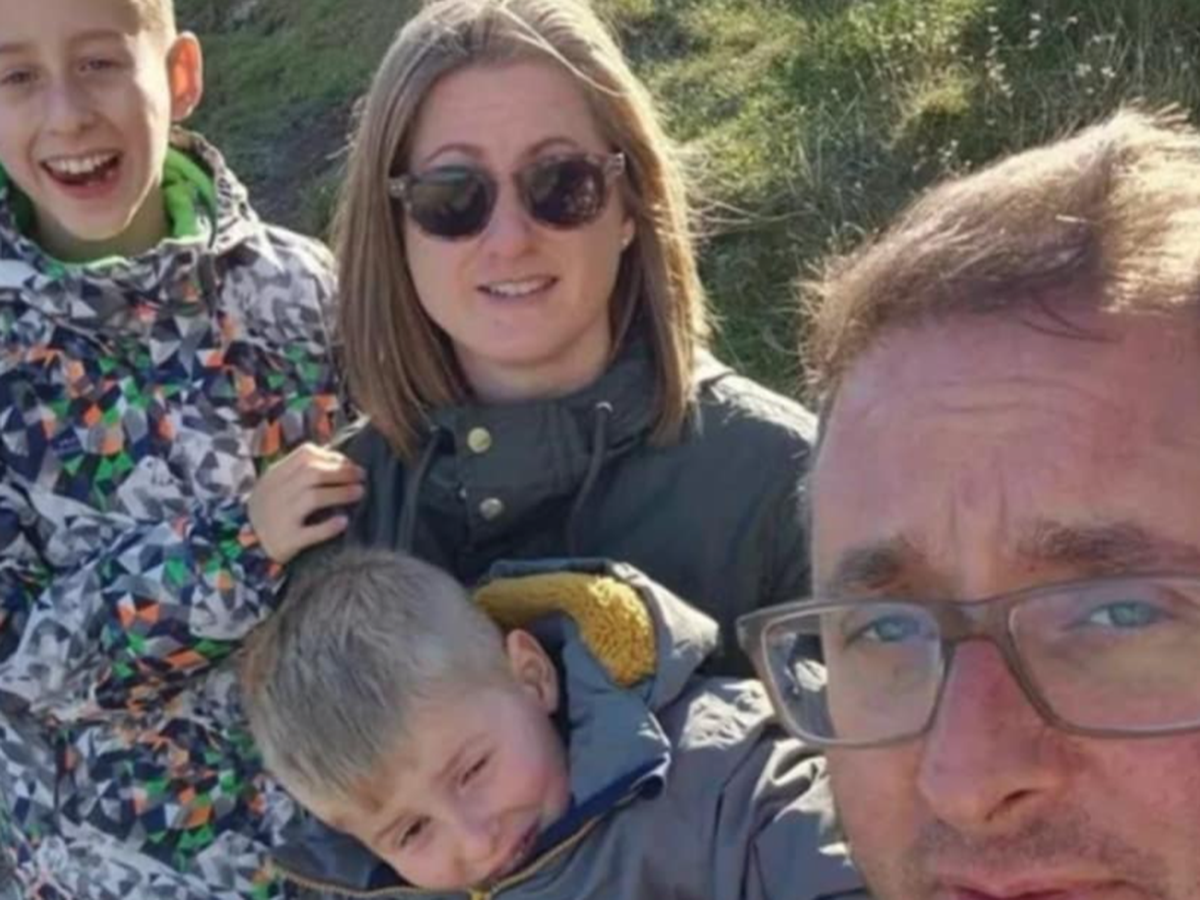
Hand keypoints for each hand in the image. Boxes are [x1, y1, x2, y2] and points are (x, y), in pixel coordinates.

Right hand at [248, 444, 365, 563]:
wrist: (245, 544)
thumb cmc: (269, 510)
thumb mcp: (275, 484)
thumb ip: (298, 471)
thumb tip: (337, 458)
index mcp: (274, 476)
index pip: (305, 455)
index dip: (331, 456)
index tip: (348, 464)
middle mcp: (276, 493)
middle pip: (312, 474)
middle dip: (342, 473)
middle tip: (362, 477)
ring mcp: (280, 516)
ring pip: (313, 498)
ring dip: (340, 493)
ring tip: (360, 492)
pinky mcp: (287, 540)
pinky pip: (310, 532)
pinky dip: (328, 527)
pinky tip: (343, 522)